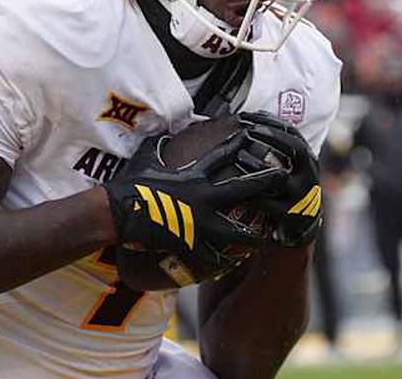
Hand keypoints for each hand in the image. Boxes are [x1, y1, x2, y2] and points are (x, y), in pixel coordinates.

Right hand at [103, 128, 287, 276]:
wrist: (118, 212)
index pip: (222, 157)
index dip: (239, 145)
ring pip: (236, 232)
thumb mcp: (147, 157)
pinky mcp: (190, 245)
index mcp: (194, 177)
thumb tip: (163, 133)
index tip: (256, 137)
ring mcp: (200, 224)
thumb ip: (161, 145)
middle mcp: (203, 198)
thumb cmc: (130, 184)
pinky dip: (223, 263)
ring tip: (269, 239)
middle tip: (283, 178)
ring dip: (253, 236)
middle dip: (264, 182)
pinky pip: (213, 258)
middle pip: (243, 189)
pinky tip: (233, 267)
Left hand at [238, 111, 322, 246]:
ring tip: (237, 156)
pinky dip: (251, 195)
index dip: (271, 121)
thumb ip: (278, 146)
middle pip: (295, 148)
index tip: (248, 115)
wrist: (302, 227)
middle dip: (272, 136)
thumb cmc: (289, 190)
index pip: (293, 132)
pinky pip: (268, 204)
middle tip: (249, 130)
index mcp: (308, 159)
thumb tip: (251, 118)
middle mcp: (309, 174)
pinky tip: (235, 187)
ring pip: (279, 177)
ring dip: (256, 166)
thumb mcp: (291, 166)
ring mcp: (301, 195)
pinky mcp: (290, 215)